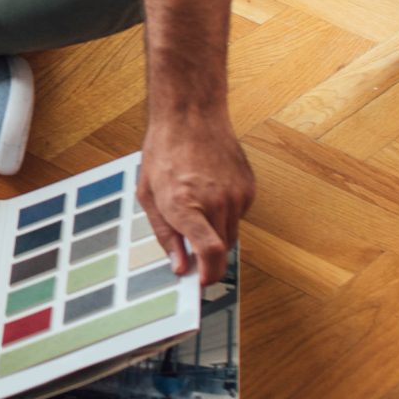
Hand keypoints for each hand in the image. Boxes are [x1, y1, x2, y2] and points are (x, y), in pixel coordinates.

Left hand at [136, 110, 252, 283]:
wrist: (191, 115)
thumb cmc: (164, 152)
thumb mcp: (149, 195)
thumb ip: (164, 234)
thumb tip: (179, 266)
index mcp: (185, 204)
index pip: (209, 251)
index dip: (208, 274)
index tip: (201, 282)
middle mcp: (216, 202)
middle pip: (221, 250)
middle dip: (207, 257)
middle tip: (191, 250)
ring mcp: (236, 195)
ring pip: (231, 234)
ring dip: (215, 234)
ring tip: (195, 208)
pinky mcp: (249, 188)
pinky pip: (238, 215)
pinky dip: (225, 214)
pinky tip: (209, 193)